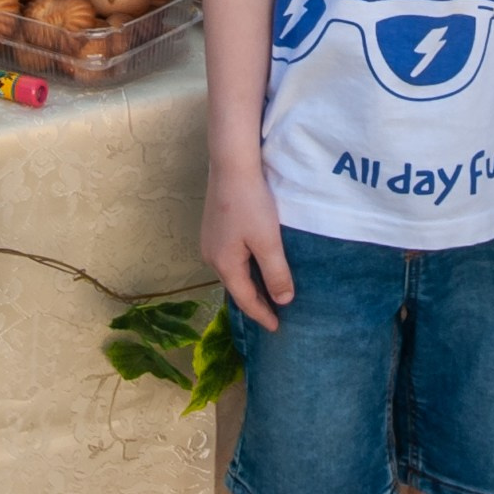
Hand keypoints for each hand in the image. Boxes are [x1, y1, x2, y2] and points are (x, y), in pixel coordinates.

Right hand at [201, 164, 292, 328]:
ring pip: (233, 272)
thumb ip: (276, 273)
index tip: (277, 328)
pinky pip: (230, 258)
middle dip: (254, 302)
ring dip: (249, 284)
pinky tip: (254, 264)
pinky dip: (244, 268)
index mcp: (224, 264)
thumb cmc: (250, 203)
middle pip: (236, 287)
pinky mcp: (214, 228)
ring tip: (266, 294)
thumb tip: (284, 301)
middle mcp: (211, 256)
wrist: (231, 165)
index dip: (262, 315)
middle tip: (273, 314)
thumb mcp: (268, 241)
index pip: (245, 299)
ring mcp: (210, 241)